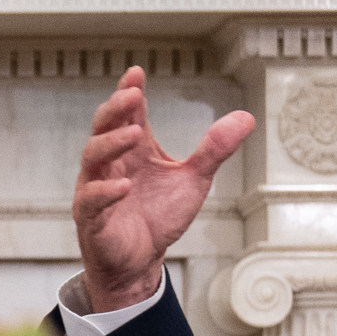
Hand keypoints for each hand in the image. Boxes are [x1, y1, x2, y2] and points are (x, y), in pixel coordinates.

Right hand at [69, 66, 253, 313]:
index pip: (128, 113)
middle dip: (115, 109)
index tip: (137, 73)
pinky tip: (124, 186)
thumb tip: (245, 118)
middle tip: (132, 95)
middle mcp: (111, 164)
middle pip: (103, 126)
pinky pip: (91, 200)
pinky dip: (106, 192)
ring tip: (134, 134)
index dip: (129, 92)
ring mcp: (97, 188)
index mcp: (134, 150)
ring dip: (111, 143)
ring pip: (92, 157)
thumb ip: (214, 149)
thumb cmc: (159, 217)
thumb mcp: (194, 179)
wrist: (141, 262)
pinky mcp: (91, 218)